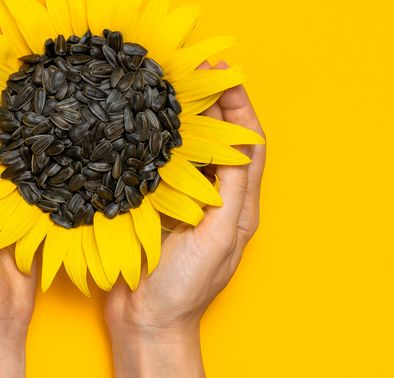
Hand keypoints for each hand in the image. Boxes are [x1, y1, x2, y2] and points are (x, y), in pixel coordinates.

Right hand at [104, 61, 265, 377]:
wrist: (148, 322)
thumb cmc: (186, 288)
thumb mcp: (218, 238)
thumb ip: (232, 192)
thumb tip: (240, 143)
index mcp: (239, 205)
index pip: (248, 144)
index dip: (240, 106)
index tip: (223, 74)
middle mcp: (216, 199)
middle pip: (222, 140)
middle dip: (213, 103)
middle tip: (194, 72)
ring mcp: (187, 202)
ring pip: (192, 149)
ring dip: (186, 117)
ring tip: (171, 88)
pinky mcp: (159, 207)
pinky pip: (163, 166)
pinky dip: (159, 142)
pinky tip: (144, 125)